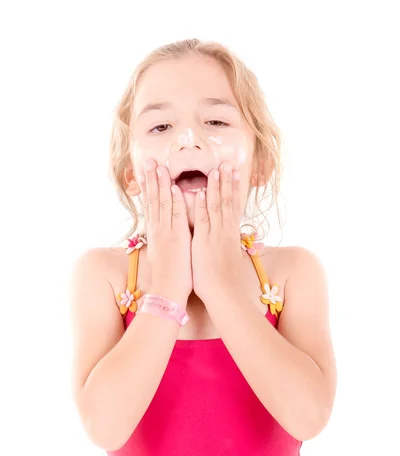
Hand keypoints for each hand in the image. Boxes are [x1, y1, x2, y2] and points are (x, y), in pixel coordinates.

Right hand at [139, 159, 192, 302]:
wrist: (168, 290)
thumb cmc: (168, 275)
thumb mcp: (162, 253)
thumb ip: (162, 239)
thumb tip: (161, 232)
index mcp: (155, 232)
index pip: (150, 204)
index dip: (148, 187)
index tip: (146, 172)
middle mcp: (158, 229)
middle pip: (153, 199)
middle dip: (151, 179)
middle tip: (148, 161)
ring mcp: (166, 232)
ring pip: (162, 203)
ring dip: (161, 184)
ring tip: (158, 166)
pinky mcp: (177, 238)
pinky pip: (176, 216)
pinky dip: (175, 202)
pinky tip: (174, 188)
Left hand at [192, 162, 243, 303]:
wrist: (226, 292)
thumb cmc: (225, 279)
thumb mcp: (229, 256)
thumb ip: (228, 242)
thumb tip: (230, 237)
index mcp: (230, 233)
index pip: (233, 205)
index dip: (233, 188)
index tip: (235, 172)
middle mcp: (225, 231)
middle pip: (227, 201)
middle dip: (227, 181)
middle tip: (228, 163)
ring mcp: (216, 235)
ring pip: (216, 207)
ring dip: (216, 188)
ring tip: (216, 170)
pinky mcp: (205, 243)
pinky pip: (203, 221)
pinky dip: (201, 207)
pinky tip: (199, 194)